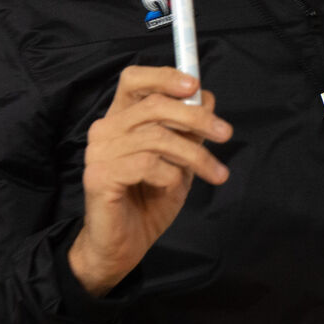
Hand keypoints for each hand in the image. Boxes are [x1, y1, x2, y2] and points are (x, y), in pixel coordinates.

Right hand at [67, 65, 230, 296]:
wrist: (124, 246)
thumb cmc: (149, 200)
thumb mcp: (179, 160)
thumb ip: (188, 130)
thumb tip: (207, 97)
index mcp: (121, 118)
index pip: (133, 79)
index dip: (164, 76)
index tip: (195, 86)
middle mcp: (105, 129)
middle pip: (154, 105)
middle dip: (196, 117)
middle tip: (225, 133)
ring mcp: (98, 151)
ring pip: (157, 137)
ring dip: (195, 155)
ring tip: (215, 173)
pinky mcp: (99, 175)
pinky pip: (147, 164)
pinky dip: (170, 175)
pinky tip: (172, 187)